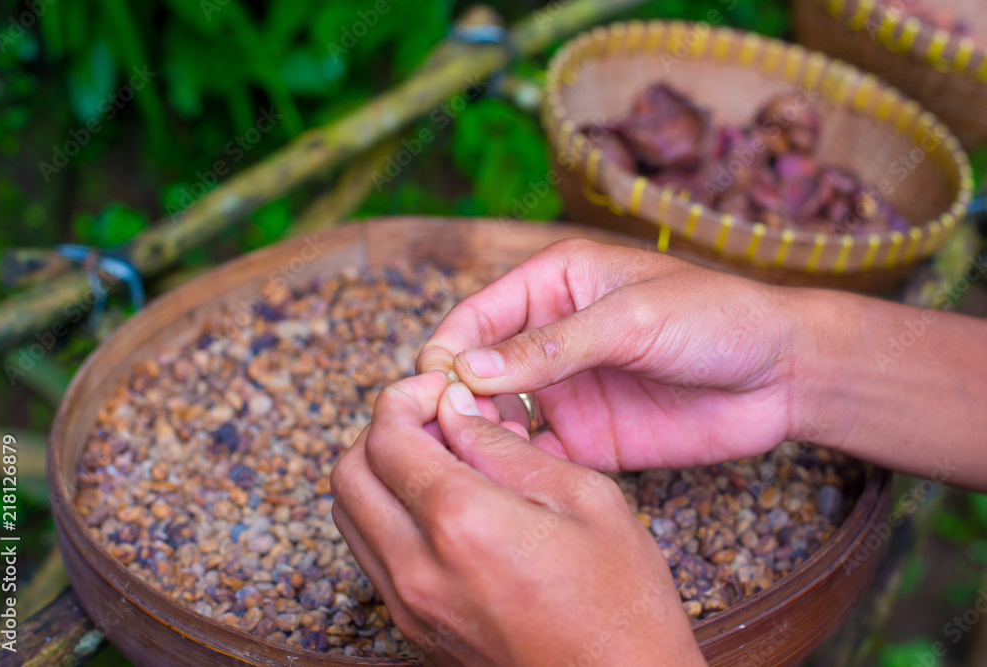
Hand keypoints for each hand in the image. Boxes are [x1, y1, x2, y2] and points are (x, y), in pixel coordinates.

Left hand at [331, 372, 704, 665]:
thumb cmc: (623, 605)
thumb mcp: (585, 499)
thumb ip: (506, 448)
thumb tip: (456, 410)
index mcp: (462, 524)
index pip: (386, 437)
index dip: (405, 397)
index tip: (440, 389)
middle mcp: (418, 568)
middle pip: (348, 474)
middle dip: (381, 429)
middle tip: (432, 418)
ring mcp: (410, 605)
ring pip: (348, 515)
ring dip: (378, 472)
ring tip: (437, 460)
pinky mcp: (414, 629)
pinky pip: (370, 555)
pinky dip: (386, 515)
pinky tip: (440, 506)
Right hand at [417, 239, 799, 471]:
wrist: (784, 375)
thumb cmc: (716, 318)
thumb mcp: (631, 319)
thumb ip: (551, 346)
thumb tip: (469, 368)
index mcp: (554, 283)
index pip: (476, 314)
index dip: (449, 348)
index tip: (435, 385)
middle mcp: (550, 337)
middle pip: (477, 368)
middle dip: (455, 398)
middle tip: (441, 432)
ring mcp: (566, 390)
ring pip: (497, 416)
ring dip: (478, 436)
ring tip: (471, 460)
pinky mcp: (587, 438)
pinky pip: (535, 456)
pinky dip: (514, 468)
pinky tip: (506, 482)